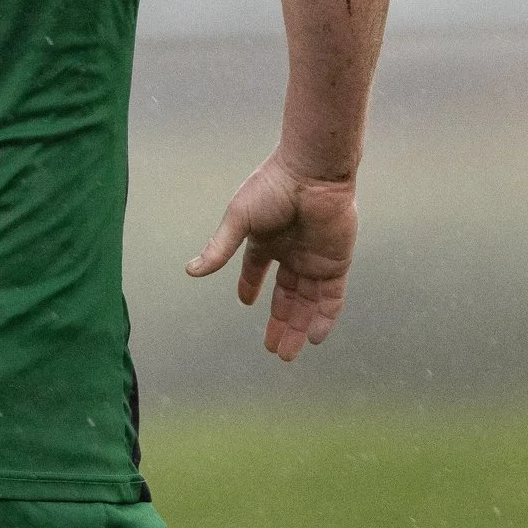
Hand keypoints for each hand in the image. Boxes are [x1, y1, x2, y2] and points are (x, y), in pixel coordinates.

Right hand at [185, 159, 357, 359]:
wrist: (313, 174)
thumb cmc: (273, 188)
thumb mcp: (239, 220)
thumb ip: (220, 249)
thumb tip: (191, 271)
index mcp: (267, 238)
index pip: (257, 268)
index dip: (250, 285)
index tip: (245, 302)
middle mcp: (292, 252)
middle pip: (286, 295)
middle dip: (279, 321)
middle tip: (273, 349)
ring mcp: (315, 259)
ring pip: (307, 302)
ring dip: (298, 327)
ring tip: (287, 353)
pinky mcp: (336, 263)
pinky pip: (332, 298)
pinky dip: (324, 318)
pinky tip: (313, 338)